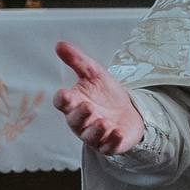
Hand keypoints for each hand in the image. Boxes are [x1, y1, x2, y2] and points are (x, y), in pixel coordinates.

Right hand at [53, 41, 144, 155]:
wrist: (129, 111)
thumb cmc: (106, 93)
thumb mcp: (94, 73)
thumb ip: (77, 60)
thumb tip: (59, 44)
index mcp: (74, 103)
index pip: (62, 102)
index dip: (63, 99)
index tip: (65, 94)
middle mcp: (82, 120)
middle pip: (75, 120)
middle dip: (80, 115)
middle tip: (88, 106)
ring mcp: (95, 134)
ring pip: (90, 136)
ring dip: (95, 130)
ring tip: (104, 122)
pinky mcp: (110, 143)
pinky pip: (108, 146)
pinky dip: (112, 141)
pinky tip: (118, 132)